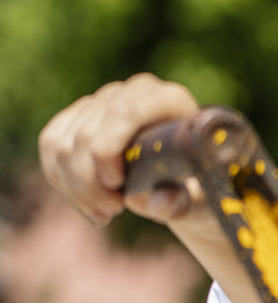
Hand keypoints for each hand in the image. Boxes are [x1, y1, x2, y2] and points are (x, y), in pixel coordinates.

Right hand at [37, 73, 201, 225]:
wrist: (190, 181)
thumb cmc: (201, 190)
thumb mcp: (201, 201)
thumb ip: (181, 202)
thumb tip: (158, 202)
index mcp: (171, 101)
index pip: (124, 112)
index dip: (108, 150)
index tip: (116, 187)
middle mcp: (134, 92)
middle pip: (86, 134)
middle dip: (90, 182)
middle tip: (114, 211)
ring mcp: (103, 101)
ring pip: (61, 143)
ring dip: (76, 187)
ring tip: (106, 211)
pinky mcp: (78, 115)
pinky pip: (50, 145)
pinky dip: (63, 180)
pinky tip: (88, 200)